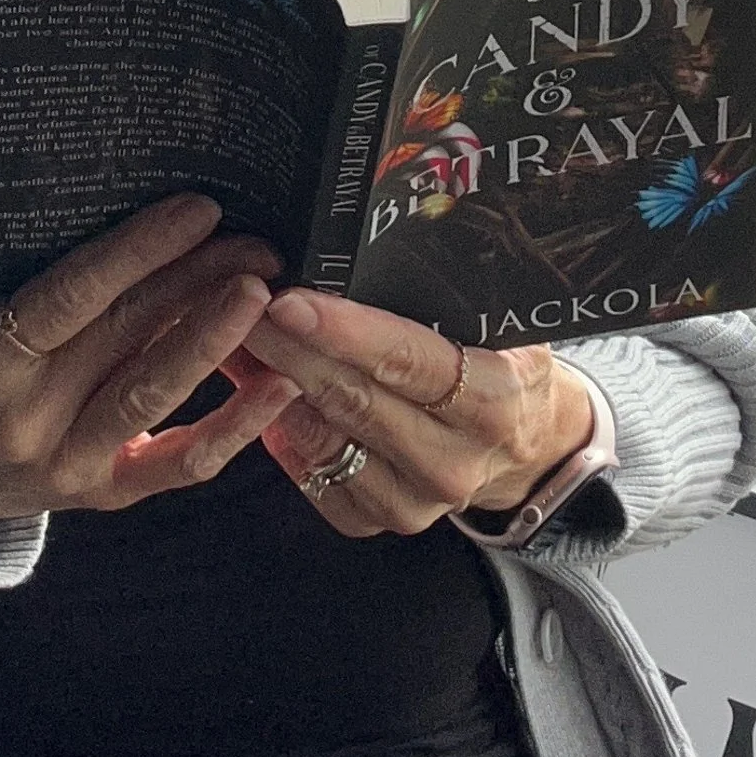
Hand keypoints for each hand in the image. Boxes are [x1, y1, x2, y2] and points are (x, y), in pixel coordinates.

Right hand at [0, 195, 292, 536]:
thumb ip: (30, 281)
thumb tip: (125, 213)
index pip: (73, 294)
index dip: (140, 250)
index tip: (199, 210)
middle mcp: (25, 415)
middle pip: (125, 334)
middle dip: (197, 279)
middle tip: (256, 241)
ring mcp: (66, 461)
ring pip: (154, 393)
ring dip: (216, 339)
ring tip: (265, 295)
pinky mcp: (101, 493)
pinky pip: (178, 463)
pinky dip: (233, 425)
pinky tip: (278, 386)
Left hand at [230, 292, 596, 538]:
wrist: (525, 441)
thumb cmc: (501, 360)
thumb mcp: (497, 317)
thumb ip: (444, 291)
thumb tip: (365, 236)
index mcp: (495, 401)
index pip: (409, 361)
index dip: (344, 331)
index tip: (286, 300)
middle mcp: (455, 461)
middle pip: (353, 399)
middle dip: (286, 347)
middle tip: (234, 300)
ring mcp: (414, 500)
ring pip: (321, 438)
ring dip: (267, 385)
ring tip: (230, 332)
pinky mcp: (376, 520)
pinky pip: (311, 473)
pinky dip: (276, 428)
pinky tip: (252, 385)